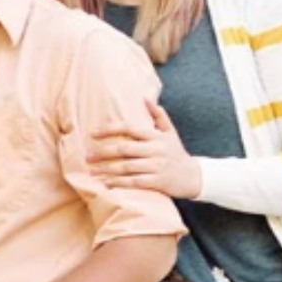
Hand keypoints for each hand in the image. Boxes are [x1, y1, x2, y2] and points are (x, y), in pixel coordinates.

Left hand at [86, 102, 201, 197]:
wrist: (194, 176)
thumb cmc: (177, 153)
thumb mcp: (170, 132)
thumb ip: (158, 115)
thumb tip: (146, 98)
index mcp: (156, 136)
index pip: (129, 128)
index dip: (110, 129)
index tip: (92, 133)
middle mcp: (156, 150)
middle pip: (124, 149)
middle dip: (103, 152)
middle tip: (86, 155)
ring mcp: (157, 166)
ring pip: (127, 167)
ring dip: (107, 169)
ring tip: (91, 171)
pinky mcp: (158, 182)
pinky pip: (134, 182)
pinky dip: (119, 183)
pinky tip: (106, 183)